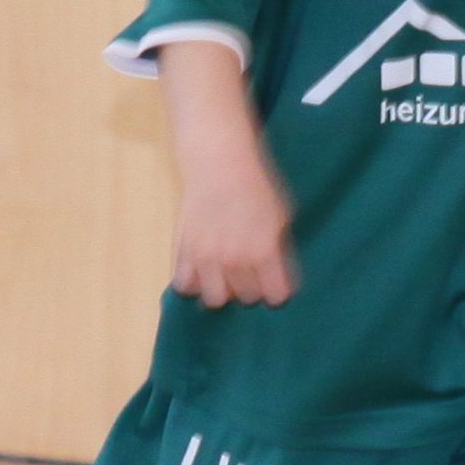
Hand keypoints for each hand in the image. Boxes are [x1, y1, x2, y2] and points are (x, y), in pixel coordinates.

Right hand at [170, 144, 295, 309]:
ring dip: (222, 291)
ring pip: (215, 299)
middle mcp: (236, 260)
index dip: (278, 292)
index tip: (275, 286)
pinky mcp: (184, 251)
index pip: (276, 295)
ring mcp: (207, 258)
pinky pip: (184, 285)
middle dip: (251, 289)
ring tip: (224, 277)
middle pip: (247, 298)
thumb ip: (279, 249)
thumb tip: (278, 275)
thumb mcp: (280, 217)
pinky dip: (193, 283)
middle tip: (249, 274)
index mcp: (264, 251)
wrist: (218, 165)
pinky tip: (201, 272)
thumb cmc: (255, 187)